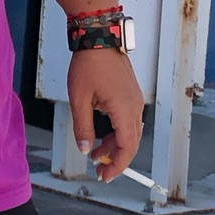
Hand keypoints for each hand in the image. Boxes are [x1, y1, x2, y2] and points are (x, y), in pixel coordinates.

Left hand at [68, 46, 145, 179]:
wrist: (99, 38)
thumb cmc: (88, 65)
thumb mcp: (79, 100)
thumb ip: (83, 127)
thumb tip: (85, 150)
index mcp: (124, 109)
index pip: (127, 146)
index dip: (118, 165)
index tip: (105, 176)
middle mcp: (135, 106)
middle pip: (131, 142)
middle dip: (116, 158)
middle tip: (99, 170)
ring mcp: (135, 100)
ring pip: (130, 132)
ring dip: (115, 145)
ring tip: (96, 153)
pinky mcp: (131, 95)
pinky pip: (128, 120)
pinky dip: (118, 132)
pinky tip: (103, 136)